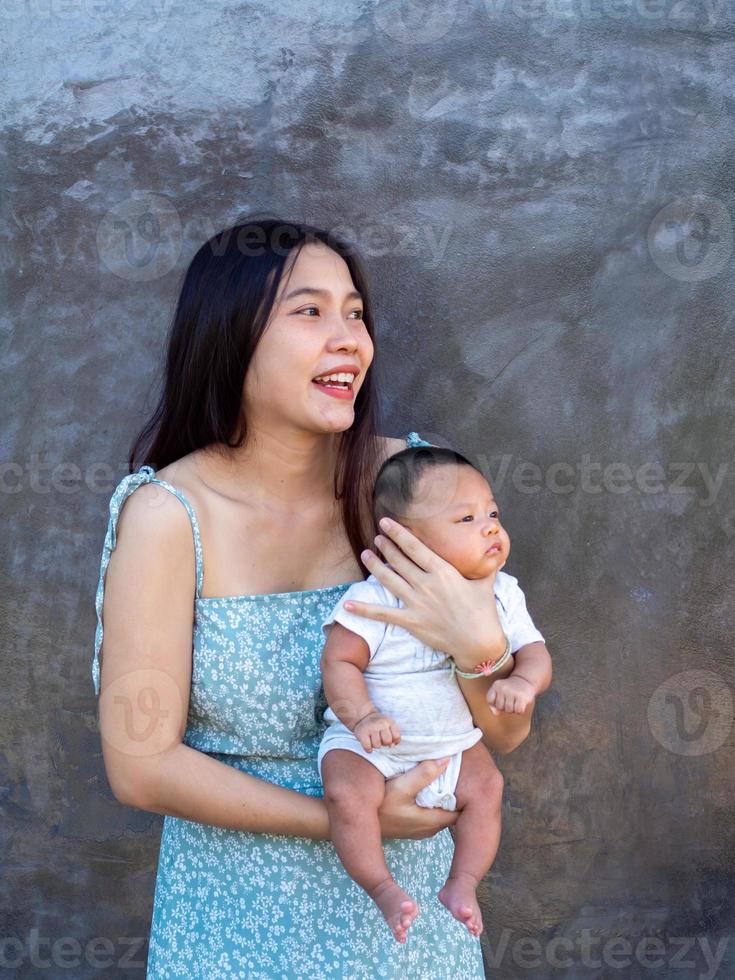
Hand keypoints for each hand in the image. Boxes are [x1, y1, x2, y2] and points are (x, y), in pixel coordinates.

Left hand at [344, 518, 505, 665]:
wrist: (479, 641)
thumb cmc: (483, 611)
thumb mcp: (486, 582)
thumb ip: (486, 563)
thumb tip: (496, 545)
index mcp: (443, 571)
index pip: (415, 547)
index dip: (398, 533)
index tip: (386, 522)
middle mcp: (426, 584)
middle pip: (399, 560)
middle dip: (385, 546)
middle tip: (376, 536)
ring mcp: (417, 602)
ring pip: (389, 579)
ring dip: (375, 566)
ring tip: (365, 554)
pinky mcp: (411, 621)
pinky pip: (383, 614)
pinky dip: (364, 609)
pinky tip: (348, 603)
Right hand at [353, 711, 400, 752]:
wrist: (364, 717)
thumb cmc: (379, 725)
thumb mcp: (389, 726)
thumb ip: (393, 736)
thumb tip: (392, 746)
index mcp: (389, 722)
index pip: (396, 736)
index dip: (394, 740)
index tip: (390, 738)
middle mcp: (381, 724)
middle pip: (387, 741)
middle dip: (384, 743)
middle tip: (380, 739)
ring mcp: (371, 728)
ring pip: (377, 745)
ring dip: (376, 745)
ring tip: (373, 740)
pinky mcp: (362, 733)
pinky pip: (368, 747)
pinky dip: (369, 749)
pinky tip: (368, 744)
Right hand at [377, 758, 458, 839]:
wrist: (359, 822)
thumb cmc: (380, 805)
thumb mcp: (401, 786)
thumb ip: (424, 774)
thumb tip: (446, 760)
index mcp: (433, 821)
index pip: (461, 811)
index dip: (465, 795)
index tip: (466, 778)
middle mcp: (430, 829)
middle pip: (452, 811)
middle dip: (455, 796)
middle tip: (456, 775)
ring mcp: (420, 830)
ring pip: (440, 813)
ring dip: (442, 799)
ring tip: (442, 780)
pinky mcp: (411, 827)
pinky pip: (430, 815)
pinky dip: (432, 803)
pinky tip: (426, 791)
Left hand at [486, 675, 535, 714]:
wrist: (524, 680)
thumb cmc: (510, 689)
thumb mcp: (499, 692)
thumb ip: (494, 703)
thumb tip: (496, 713)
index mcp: (496, 686)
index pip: (490, 700)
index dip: (495, 703)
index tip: (501, 698)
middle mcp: (503, 688)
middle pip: (500, 707)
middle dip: (505, 707)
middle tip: (510, 700)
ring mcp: (512, 692)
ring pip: (509, 710)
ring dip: (513, 709)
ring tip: (515, 702)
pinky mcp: (521, 697)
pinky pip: (518, 711)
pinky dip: (520, 710)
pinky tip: (520, 704)